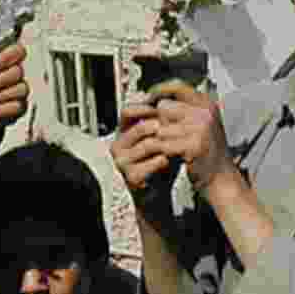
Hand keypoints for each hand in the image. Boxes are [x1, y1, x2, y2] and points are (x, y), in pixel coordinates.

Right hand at [110, 96, 178, 210]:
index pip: (128, 111)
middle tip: (175, 127)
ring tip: (176, 145)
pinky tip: (169, 161)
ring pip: (147, 145)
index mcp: (123, 132)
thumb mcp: (158, 139)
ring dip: (165, 145)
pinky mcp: (130, 176)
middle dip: (159, 126)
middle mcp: (119, 145)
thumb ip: (161, 122)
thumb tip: (174, 100)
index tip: (165, 108)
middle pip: (139, 127)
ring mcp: (122, 161)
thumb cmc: (158, 163)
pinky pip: (149, 164)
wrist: (156, 192)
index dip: (147, 108)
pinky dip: (162, 162)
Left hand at [152, 82, 234, 195]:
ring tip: (170, 148)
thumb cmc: (208, 153)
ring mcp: (200, 128)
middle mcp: (205, 112)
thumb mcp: (201, 125)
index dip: (160, 91)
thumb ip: (184, 111)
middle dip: (160, 122)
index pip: (177, 86)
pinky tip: (170, 157)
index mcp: (207, 104)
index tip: (149, 98)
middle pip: (164, 108)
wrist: (221, 179)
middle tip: (166, 136)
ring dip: (160, 139)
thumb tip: (156, 100)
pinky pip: (163, 143)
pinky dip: (162, 151)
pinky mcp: (193, 145)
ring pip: (161, 127)